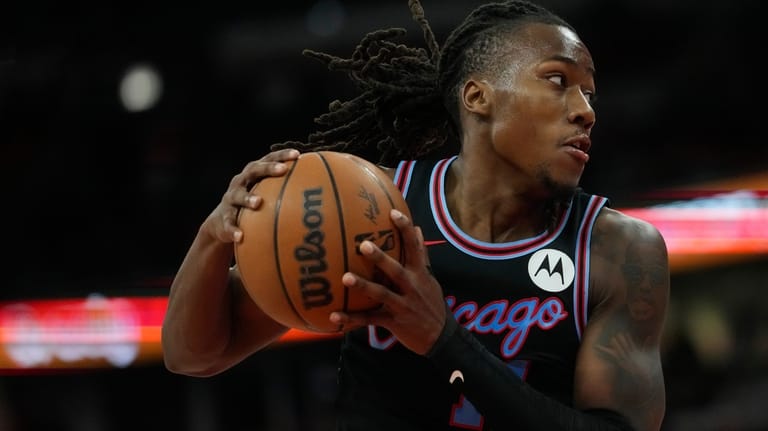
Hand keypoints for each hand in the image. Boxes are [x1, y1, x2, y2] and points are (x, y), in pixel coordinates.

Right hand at [203, 148, 299, 243]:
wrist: (221, 223)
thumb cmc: (252, 207)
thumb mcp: (265, 196)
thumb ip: (286, 193)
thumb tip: (319, 197)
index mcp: (253, 175)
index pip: (268, 159)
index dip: (281, 155)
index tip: (298, 155)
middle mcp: (240, 183)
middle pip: (253, 170)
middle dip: (268, 168)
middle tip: (282, 170)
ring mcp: (230, 200)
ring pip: (238, 196)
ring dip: (248, 198)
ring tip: (258, 203)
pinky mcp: (223, 218)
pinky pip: (228, 224)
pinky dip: (233, 230)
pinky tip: (240, 237)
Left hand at [330, 209, 446, 355]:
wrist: (440, 337)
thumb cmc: (431, 303)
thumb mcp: (430, 278)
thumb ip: (422, 255)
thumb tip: (418, 229)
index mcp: (420, 274)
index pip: (415, 248)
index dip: (405, 229)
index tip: (394, 212)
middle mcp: (412, 288)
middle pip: (395, 270)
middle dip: (381, 258)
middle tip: (364, 245)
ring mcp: (402, 306)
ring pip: (381, 294)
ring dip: (363, 286)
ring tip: (345, 277)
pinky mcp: (393, 322)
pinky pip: (370, 320)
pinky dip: (351, 319)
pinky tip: (334, 316)